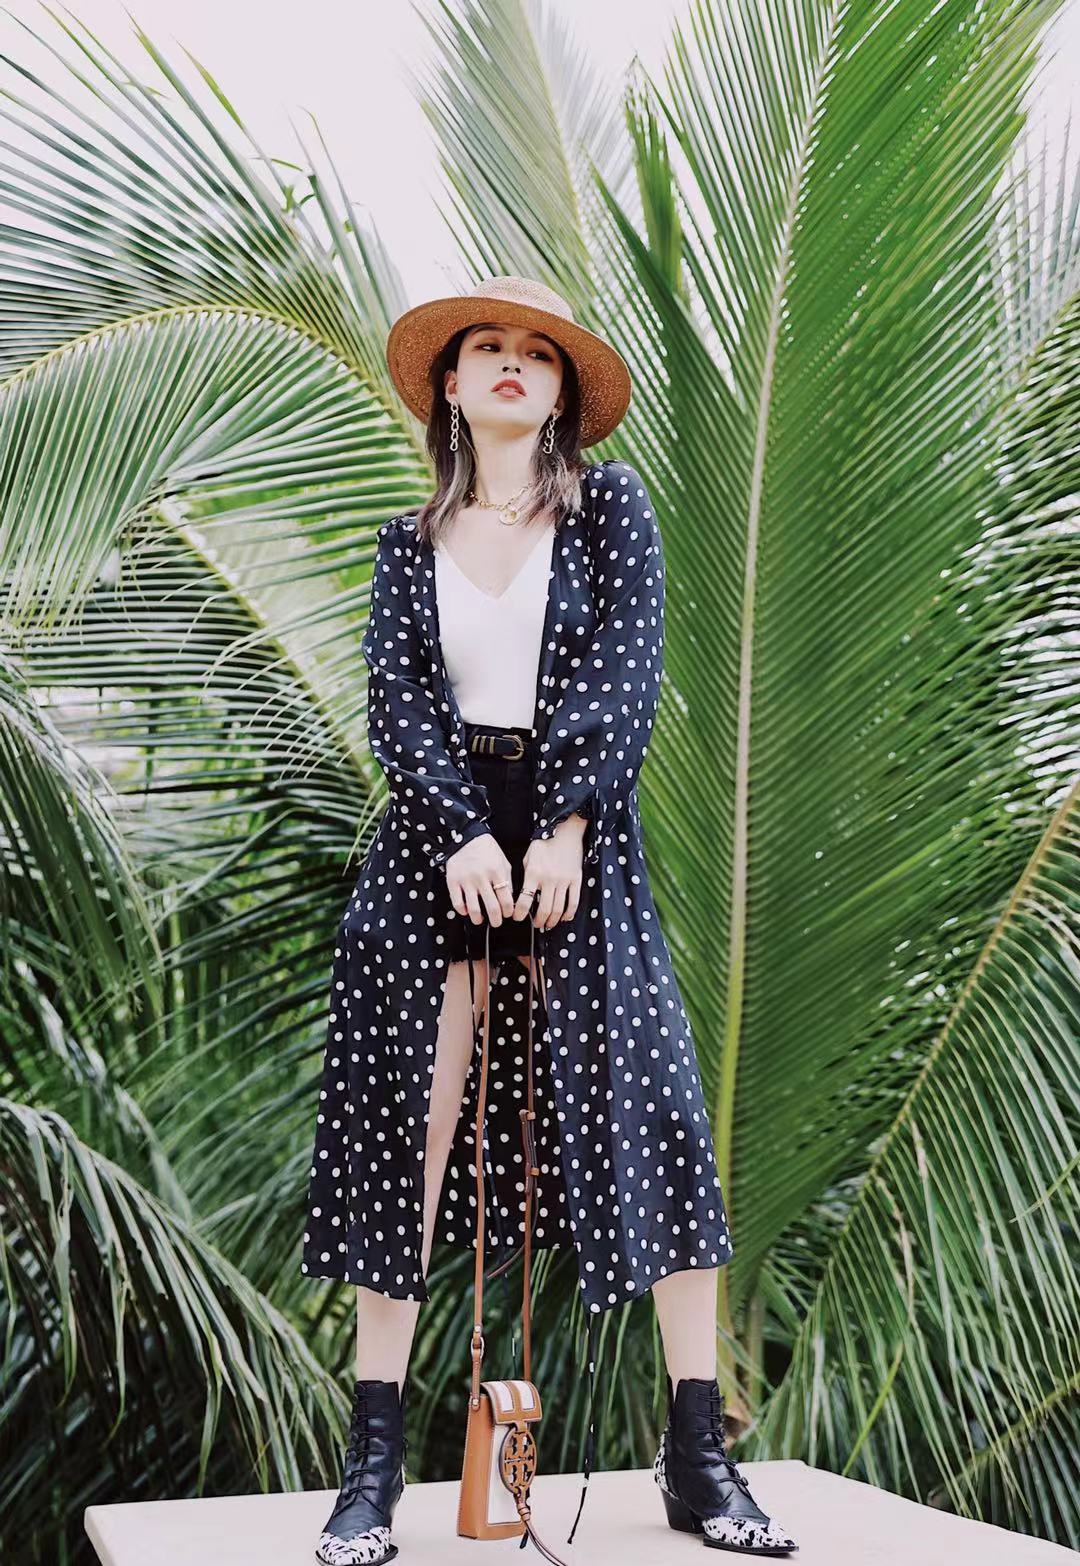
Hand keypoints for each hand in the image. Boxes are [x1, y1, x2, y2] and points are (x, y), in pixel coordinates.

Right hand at [445, 832, 515, 926]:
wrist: (465, 837)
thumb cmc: (487, 850)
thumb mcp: (503, 862)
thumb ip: (508, 880)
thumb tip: (509, 900)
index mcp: (497, 872)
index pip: (506, 899)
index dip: (508, 911)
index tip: (508, 914)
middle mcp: (482, 878)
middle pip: (492, 907)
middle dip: (496, 920)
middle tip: (496, 922)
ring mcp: (466, 880)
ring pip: (474, 909)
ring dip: (478, 919)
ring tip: (480, 919)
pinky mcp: (453, 881)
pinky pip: (457, 903)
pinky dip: (463, 911)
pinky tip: (466, 911)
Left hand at [514, 812, 586, 929]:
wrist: (564, 832)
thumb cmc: (544, 843)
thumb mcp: (528, 857)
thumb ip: (525, 875)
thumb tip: (521, 894)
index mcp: (533, 873)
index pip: (524, 900)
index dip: (519, 913)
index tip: (517, 917)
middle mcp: (548, 879)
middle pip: (544, 909)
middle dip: (538, 921)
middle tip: (536, 924)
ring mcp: (564, 881)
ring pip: (558, 909)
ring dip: (552, 920)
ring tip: (548, 923)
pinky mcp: (576, 880)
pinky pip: (573, 902)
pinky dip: (569, 913)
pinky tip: (564, 917)